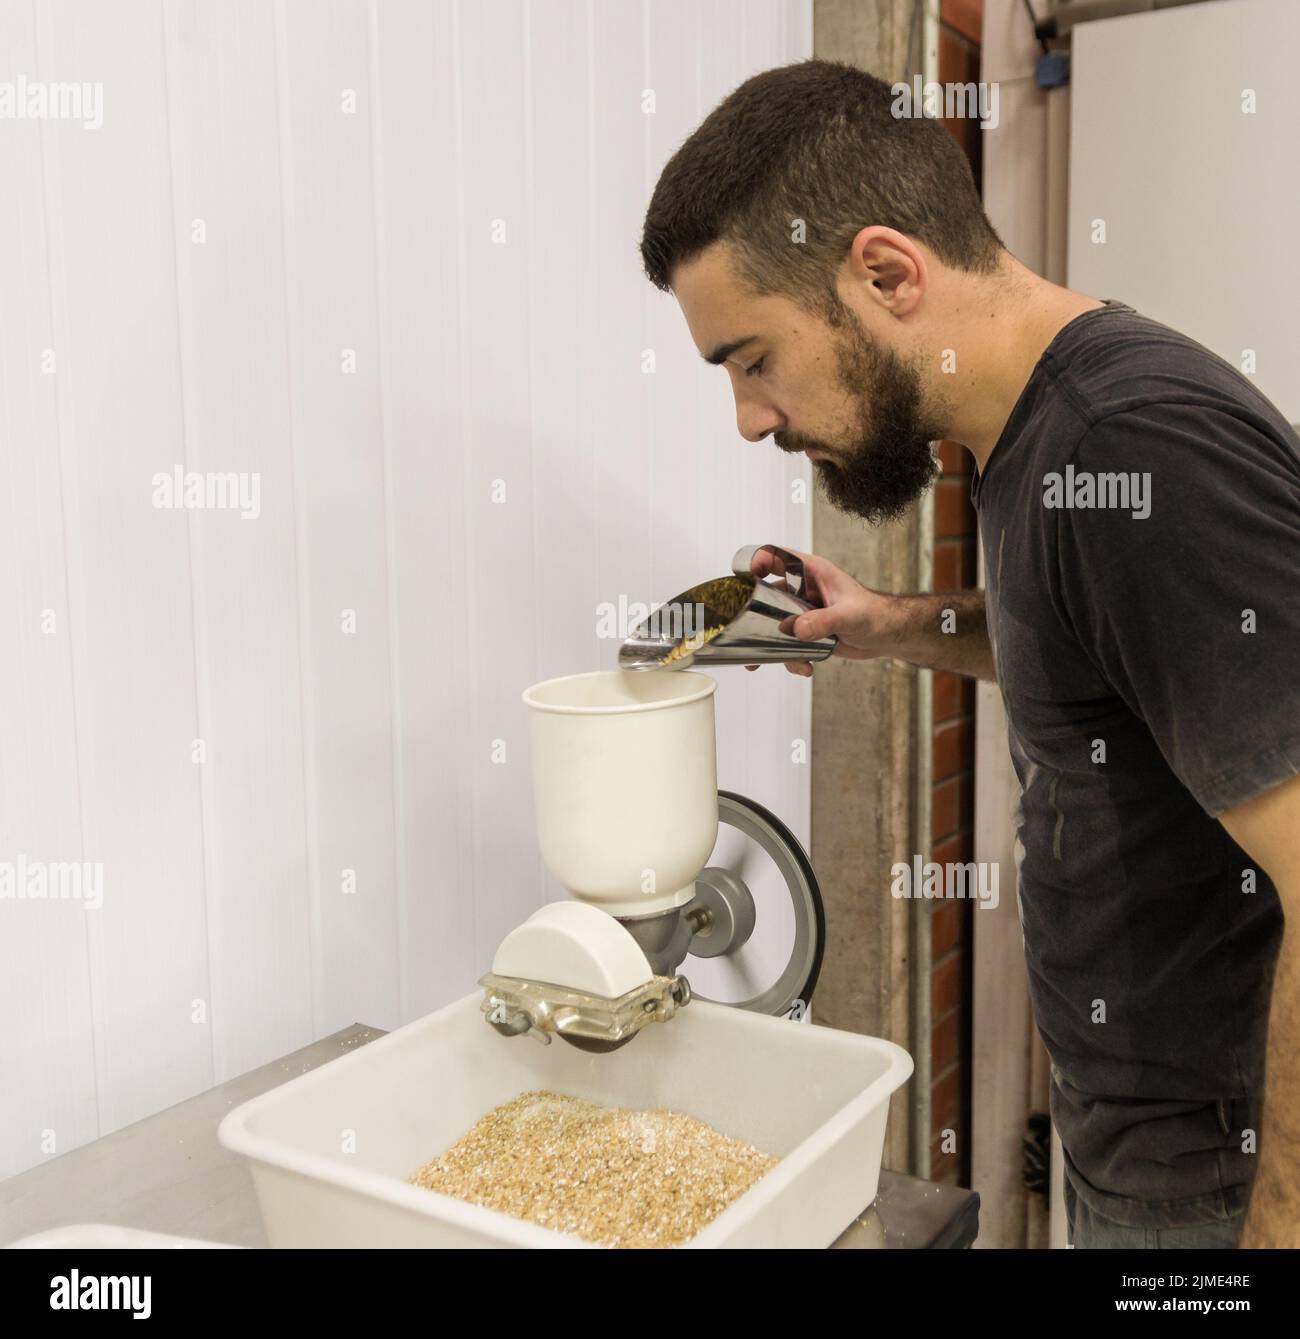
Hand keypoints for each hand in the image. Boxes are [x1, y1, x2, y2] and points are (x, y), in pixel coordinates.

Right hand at [742, 545, 901, 677]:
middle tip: (744, 628)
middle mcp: (802, 589)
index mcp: (812, 572)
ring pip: (772, 623)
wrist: (888, 636)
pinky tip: (804, 666)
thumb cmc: (876, 614)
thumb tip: (798, 629)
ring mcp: (802, 611)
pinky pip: (786, 643)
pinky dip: (789, 658)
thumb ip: (824, 620)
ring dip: (767, 643)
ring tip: (761, 661)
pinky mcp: (805, 631)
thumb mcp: (850, 615)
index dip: (759, 561)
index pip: (778, 557)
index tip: (748, 576)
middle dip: (754, 613)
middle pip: (765, 593)